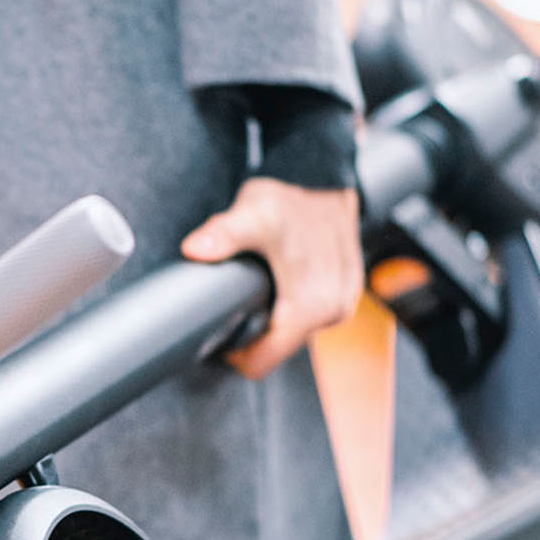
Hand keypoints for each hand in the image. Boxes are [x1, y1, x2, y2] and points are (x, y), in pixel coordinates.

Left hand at [180, 177, 362, 378]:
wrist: (326, 178)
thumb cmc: (289, 199)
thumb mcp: (252, 213)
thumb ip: (223, 235)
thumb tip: (194, 249)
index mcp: (310, 305)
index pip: (264, 361)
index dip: (237, 356)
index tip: (219, 338)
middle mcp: (333, 311)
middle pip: (277, 351)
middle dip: (252, 338)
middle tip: (231, 307)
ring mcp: (342, 305)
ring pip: (292, 337)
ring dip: (271, 324)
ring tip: (253, 296)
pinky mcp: (345, 296)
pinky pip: (309, 321)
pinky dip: (289, 312)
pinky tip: (276, 289)